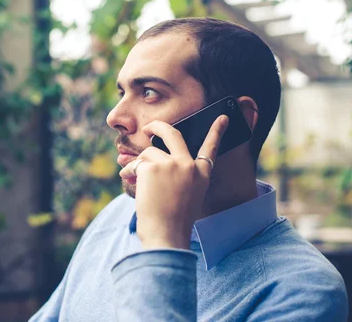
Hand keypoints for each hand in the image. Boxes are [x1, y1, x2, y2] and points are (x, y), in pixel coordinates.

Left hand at [120, 115, 228, 249]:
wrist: (165, 234)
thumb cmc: (172, 220)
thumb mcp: (186, 195)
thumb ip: (179, 174)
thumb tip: (153, 157)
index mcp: (202, 174)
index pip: (211, 147)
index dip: (217, 131)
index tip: (223, 117)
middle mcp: (189, 165)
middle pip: (172, 134)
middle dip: (158, 126)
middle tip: (150, 128)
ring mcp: (171, 164)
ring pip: (149, 153)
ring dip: (139, 165)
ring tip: (135, 180)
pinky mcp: (153, 167)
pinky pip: (136, 163)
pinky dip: (129, 171)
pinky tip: (128, 180)